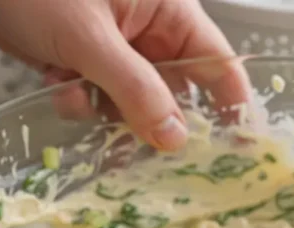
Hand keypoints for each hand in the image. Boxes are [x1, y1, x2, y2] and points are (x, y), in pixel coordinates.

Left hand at [0, 0, 248, 150]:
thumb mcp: (89, 38)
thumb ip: (136, 90)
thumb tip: (174, 137)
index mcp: (167, 10)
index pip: (217, 62)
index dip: (231, 104)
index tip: (235, 148)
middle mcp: (148, 29)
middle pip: (174, 89)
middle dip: (152, 116)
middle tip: (138, 142)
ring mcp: (116, 45)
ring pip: (132, 100)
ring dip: (106, 109)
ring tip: (76, 93)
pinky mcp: (83, 57)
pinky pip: (98, 95)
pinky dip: (80, 98)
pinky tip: (58, 83)